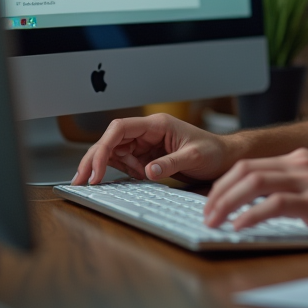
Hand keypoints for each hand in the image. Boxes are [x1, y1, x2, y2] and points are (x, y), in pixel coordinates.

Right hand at [71, 113, 232, 184]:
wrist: (226, 158)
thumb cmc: (214, 152)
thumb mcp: (195, 157)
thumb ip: (171, 163)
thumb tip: (147, 171)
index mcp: (157, 125)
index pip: (121, 129)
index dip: (104, 146)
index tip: (97, 167)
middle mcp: (148, 133)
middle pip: (111, 141)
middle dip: (94, 159)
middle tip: (81, 180)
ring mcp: (147, 145)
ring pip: (115, 153)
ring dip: (105, 167)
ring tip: (97, 182)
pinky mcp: (148, 158)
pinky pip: (126, 163)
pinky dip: (119, 173)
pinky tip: (119, 181)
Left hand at [203, 148, 307, 241]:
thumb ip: (299, 185)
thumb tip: (269, 204)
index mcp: (301, 159)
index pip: (249, 164)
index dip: (224, 183)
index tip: (212, 201)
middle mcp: (301, 164)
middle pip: (244, 170)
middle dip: (217, 192)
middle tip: (205, 214)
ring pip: (253, 183)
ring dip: (226, 203)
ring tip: (214, 221)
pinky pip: (274, 204)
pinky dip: (251, 215)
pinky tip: (239, 227)